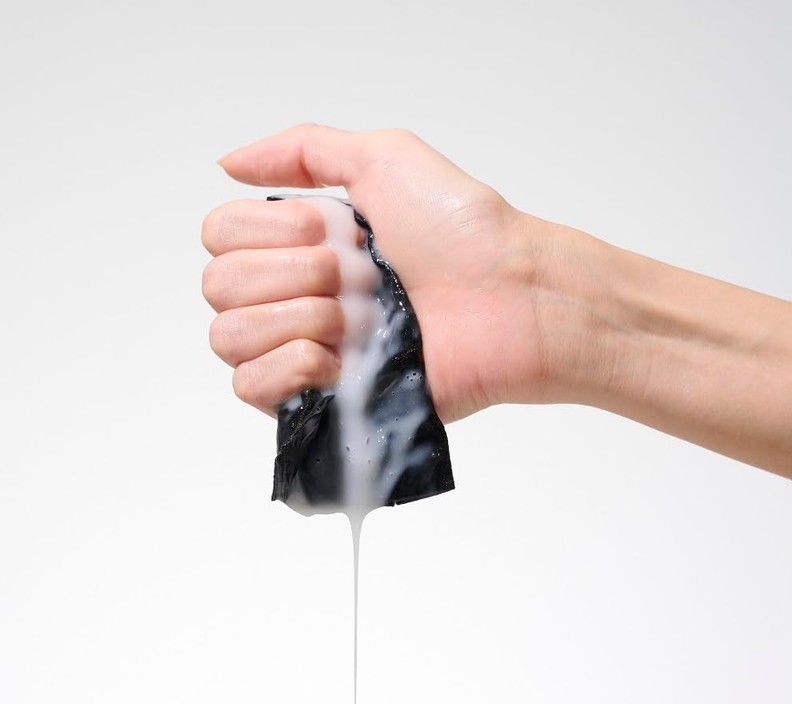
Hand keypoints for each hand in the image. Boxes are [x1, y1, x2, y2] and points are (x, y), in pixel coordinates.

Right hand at [201, 124, 560, 422]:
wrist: (509, 300)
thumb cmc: (461, 230)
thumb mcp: (383, 159)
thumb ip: (302, 151)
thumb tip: (226, 162)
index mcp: (300, 244)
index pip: (220, 235)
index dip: (270, 230)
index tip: (336, 231)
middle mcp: (293, 297)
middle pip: (218, 286)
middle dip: (292, 273)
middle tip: (357, 276)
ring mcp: (304, 352)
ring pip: (228, 336)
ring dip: (296, 317)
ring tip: (358, 319)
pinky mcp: (320, 401)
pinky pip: (250, 389)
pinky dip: (286, 368)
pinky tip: (336, 360)